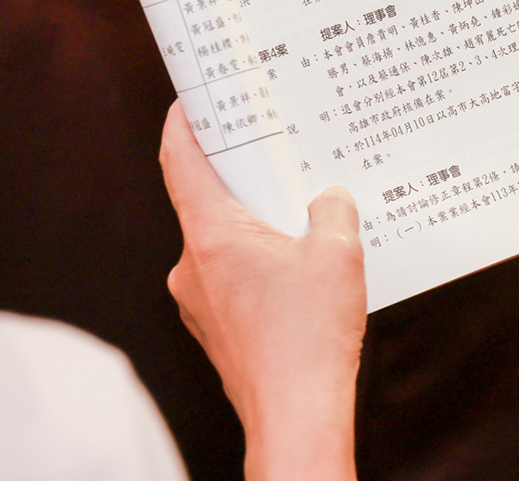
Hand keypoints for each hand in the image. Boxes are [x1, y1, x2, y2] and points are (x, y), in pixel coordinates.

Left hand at [160, 102, 364, 480]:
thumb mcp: (338, 254)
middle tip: (274, 154)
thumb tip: (328, 199)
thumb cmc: (309, 339)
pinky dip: (258, 263)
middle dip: (241, 177)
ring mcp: (198, 301)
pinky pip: (230, 277)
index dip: (183, 123)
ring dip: (256, 227)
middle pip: (205, 200)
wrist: (296, 418)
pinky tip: (298, 271)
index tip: (191, 99)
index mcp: (212, 235)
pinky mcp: (214, 328)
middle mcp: (192, 266)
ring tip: (301, 220)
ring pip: (221, 243)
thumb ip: (332, 210)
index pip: (180, 161)